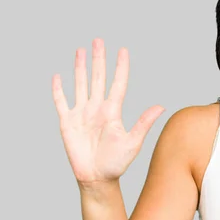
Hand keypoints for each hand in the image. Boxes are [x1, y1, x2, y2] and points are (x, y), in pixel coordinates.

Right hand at [52, 38, 164, 186]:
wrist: (98, 178)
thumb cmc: (117, 162)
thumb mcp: (132, 141)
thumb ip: (143, 123)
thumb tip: (161, 106)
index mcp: (113, 111)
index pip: (117, 83)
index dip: (120, 67)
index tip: (123, 50)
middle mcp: (97, 108)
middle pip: (98, 78)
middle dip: (98, 59)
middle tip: (99, 40)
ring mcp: (82, 114)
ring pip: (80, 84)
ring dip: (80, 68)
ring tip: (80, 50)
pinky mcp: (67, 123)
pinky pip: (61, 102)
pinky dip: (58, 90)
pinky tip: (58, 76)